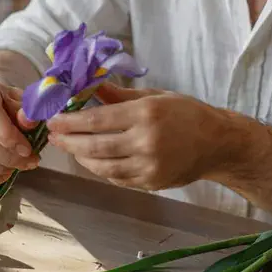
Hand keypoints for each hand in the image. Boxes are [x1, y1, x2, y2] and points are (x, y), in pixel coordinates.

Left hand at [46, 83, 230, 190]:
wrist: (218, 143)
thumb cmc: (187, 113)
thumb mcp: (155, 96)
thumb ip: (121, 95)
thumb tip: (91, 87)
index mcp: (146, 114)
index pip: (98, 120)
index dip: (71, 121)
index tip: (53, 119)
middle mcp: (146, 141)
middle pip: (95, 145)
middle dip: (69, 141)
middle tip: (53, 136)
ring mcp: (149, 166)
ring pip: (103, 167)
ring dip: (82, 158)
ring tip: (70, 148)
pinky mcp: (151, 183)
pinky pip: (117, 178)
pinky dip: (101, 170)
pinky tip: (92, 160)